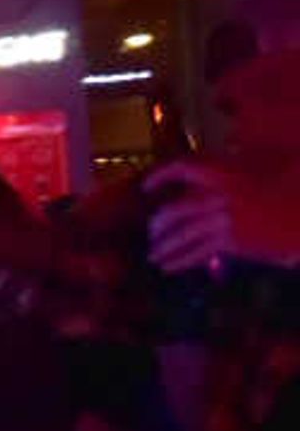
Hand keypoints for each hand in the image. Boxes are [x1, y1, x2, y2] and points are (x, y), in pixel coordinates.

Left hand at [144, 160, 299, 272]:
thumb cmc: (289, 184)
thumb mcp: (260, 164)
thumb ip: (227, 170)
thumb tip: (201, 178)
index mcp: (223, 172)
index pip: (181, 168)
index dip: (159, 175)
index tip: (145, 187)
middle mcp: (218, 196)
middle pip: (174, 210)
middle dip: (159, 224)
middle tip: (152, 232)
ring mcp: (223, 220)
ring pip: (182, 235)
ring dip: (164, 247)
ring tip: (153, 256)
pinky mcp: (233, 242)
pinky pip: (198, 252)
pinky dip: (180, 260)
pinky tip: (168, 267)